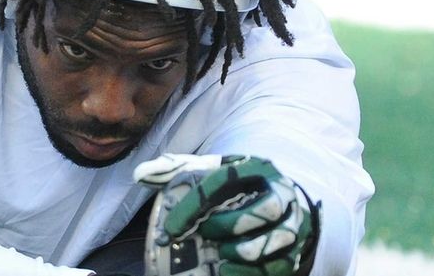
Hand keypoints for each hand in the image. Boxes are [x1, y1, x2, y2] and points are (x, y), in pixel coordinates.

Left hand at [135, 154, 319, 275]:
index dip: (193, 205)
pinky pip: (271, 268)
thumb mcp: (211, 171)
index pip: (222, 182)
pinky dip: (244, 273)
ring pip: (263, 245)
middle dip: (222, 227)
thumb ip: (177, 170)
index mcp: (256, 168)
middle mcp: (281, 194)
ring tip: (215, 253)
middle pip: (255, 213)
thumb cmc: (237, 188)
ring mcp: (292, 225)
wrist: (282, 203)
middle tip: (202, 234)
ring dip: (233, 253)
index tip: (170, 227)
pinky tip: (224, 271)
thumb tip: (140, 173)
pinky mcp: (294, 251)